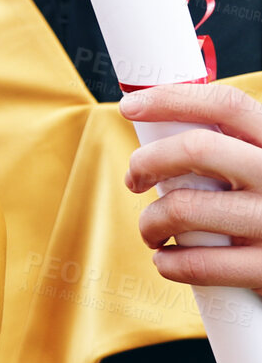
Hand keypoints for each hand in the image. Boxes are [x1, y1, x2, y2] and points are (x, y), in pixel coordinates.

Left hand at [121, 84, 261, 289]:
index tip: (129, 106)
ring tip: (153, 231)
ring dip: (150, 222)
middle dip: (146, 161)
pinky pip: (197, 263)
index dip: (172, 99)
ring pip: (183, 208)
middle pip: (196, 148)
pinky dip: (168, 263)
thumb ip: (233, 151)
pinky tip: (167, 261)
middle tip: (134, 179)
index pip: (227, 106)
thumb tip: (162, 133)